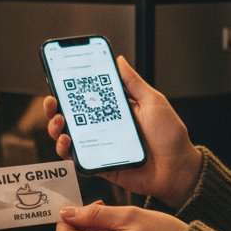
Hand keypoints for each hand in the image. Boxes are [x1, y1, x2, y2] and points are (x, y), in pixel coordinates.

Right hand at [43, 56, 201, 209]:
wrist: (178, 169)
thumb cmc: (170, 135)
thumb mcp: (153, 102)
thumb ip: (133, 83)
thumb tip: (118, 60)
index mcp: (116, 111)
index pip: (87, 98)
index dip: (71, 90)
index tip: (59, 80)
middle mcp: (105, 127)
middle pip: (72, 117)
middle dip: (56, 108)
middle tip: (52, 101)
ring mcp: (101, 147)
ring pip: (69, 137)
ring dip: (56, 128)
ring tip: (59, 121)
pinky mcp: (100, 165)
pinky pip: (77, 159)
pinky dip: (66, 151)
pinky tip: (66, 142)